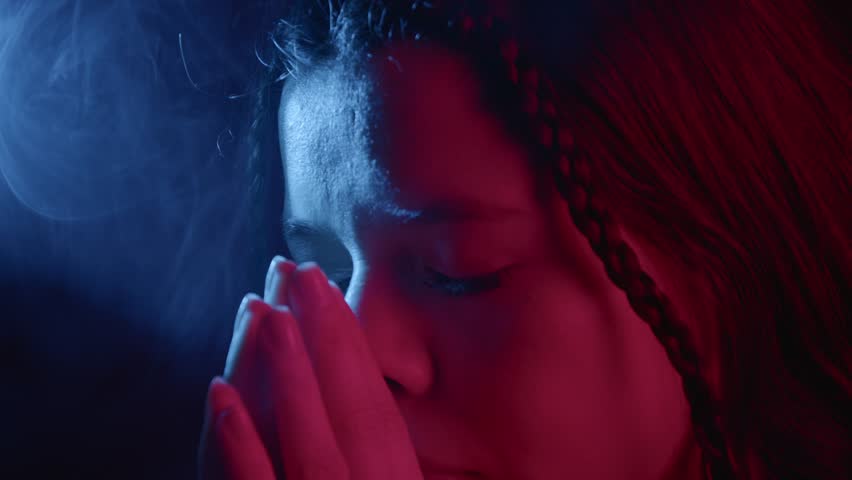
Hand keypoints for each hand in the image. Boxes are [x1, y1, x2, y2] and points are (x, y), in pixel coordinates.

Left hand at [198, 257, 423, 479]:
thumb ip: (362, 447)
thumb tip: (333, 360)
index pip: (380, 416)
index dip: (352, 347)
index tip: (327, 288)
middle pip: (353, 422)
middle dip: (324, 341)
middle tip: (299, 273)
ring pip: (313, 456)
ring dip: (288, 378)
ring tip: (261, 310)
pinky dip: (236, 448)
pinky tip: (219, 392)